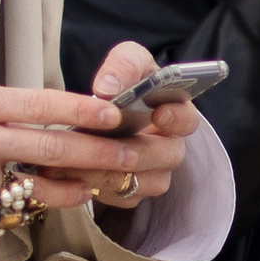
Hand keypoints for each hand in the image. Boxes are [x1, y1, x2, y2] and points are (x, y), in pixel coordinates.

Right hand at [0, 75, 188, 221]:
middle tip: (130, 155)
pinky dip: (42, 204)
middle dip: (96, 152)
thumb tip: (50, 112)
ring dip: (77, 186)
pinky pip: (13, 208)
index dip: (80, 109)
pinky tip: (65, 198)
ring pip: (38, 187)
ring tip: (104, 182)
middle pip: (49, 147)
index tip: (113, 113)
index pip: (38, 104)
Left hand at [85, 44, 198, 221]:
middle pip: (167, 157)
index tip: (159, 112)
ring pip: (144, 183)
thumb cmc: (123, 82)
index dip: (176, 118)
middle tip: (105, 145)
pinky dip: (98, 189)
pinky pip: (122, 198)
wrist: (98, 113)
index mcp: (175, 112)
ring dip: (110, 174)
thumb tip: (108, 88)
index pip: (188, 120)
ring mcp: (154, 173)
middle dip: (134, 151)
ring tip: (77, 163)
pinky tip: (72, 176)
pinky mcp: (133, 192)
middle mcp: (169, 146)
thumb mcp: (125, 62)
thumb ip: (123, 66)